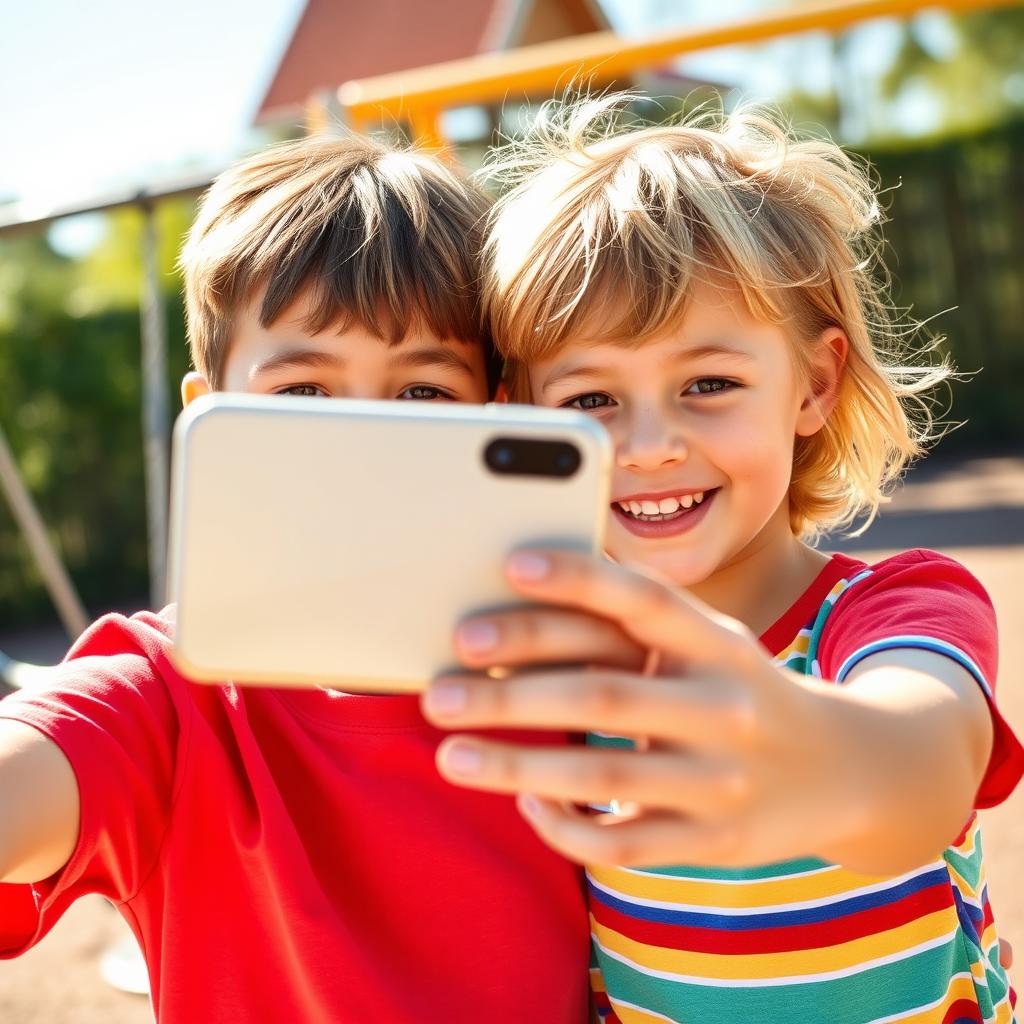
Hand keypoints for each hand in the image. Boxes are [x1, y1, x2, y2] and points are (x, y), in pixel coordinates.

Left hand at [421, 549, 857, 867]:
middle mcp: (724, 706)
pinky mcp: (717, 842)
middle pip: (604, 696)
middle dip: (513, 692)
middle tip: (438, 688)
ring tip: (449, 752)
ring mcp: (723, 780)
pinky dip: (566, 825)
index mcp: (718, 642)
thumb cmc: (740, 690)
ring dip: (517, 764)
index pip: (643, 599)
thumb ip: (631, 630)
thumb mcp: (707, 645)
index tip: (510, 564)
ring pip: (604, 776)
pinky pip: (625, 842)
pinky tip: (525, 801)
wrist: (847, 768)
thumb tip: (518, 610)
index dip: (579, 578)